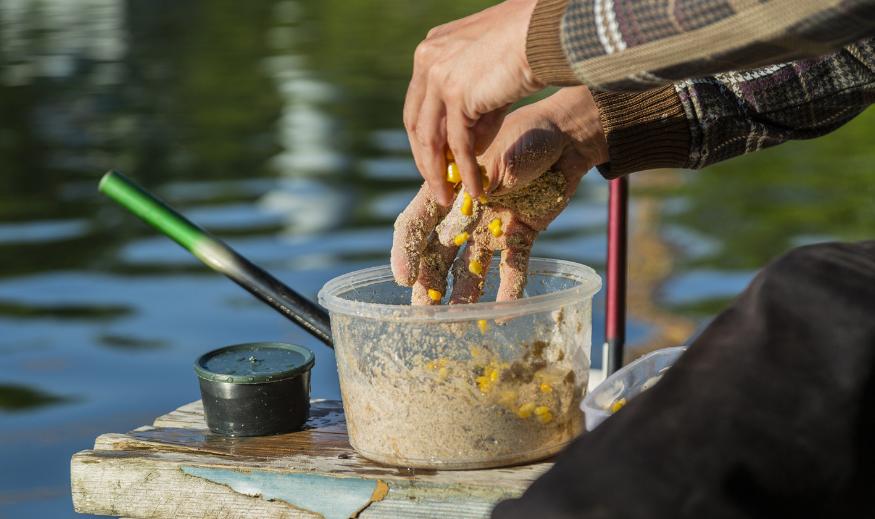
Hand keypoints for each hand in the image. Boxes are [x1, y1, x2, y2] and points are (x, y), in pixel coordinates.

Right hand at [392, 87, 607, 303]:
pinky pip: (512, 269)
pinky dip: (509, 292)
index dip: (406, 250)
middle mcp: (464, 213)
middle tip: (423, 317)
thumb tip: (485, 196)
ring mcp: (490, 228)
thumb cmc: (528, 136)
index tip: (403, 278)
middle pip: (438, 255)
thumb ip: (490, 179)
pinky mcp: (519, 236)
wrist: (566, 138)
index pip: (417, 222)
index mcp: (448, 188)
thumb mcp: (502, 154)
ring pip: (470, 269)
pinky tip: (505, 316)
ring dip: (463, 297)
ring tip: (457, 325)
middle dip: (428, 286)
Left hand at [404, 0, 544, 206]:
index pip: (419, 104)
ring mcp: (438, 76)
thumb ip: (477, 107)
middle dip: (426, 159)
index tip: (435, 160)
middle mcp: (428, 60)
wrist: (545, 30)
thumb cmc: (530, 43)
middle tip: (437, 186)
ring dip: (438, 173)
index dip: (425, 136)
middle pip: (416, 122)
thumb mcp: (492, 76)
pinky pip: (458, 143)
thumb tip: (472, 147)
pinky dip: (466, 170)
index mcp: (432, 50)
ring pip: (430, 138)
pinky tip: (474, 187)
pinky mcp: (456, 93)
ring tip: (447, 198)